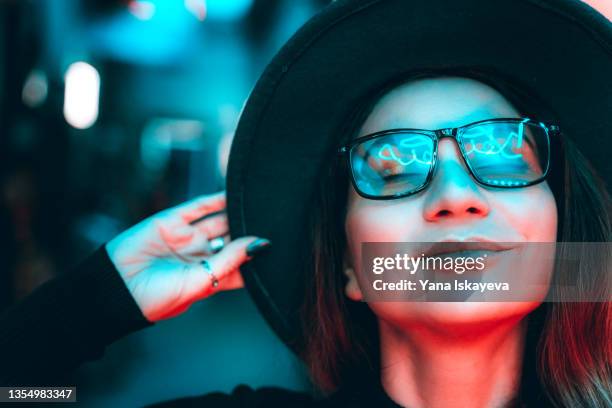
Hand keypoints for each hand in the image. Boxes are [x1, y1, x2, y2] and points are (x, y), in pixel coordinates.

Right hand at [105, 191, 269, 321]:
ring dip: (236, 212)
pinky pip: (198, 207)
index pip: (241, 263)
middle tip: (275, 217)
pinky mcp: (170, 222)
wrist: (116, 289)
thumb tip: (260, 244)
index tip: (281, 244)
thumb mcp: (201, 282)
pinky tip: (234, 191)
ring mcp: (185, 238)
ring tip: (259, 201)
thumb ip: (230, 261)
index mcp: (209, 277)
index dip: (257, 254)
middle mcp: (199, 256)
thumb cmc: (158, 298)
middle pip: (232, 238)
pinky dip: (216, 198)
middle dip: (249, 229)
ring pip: (218, 220)